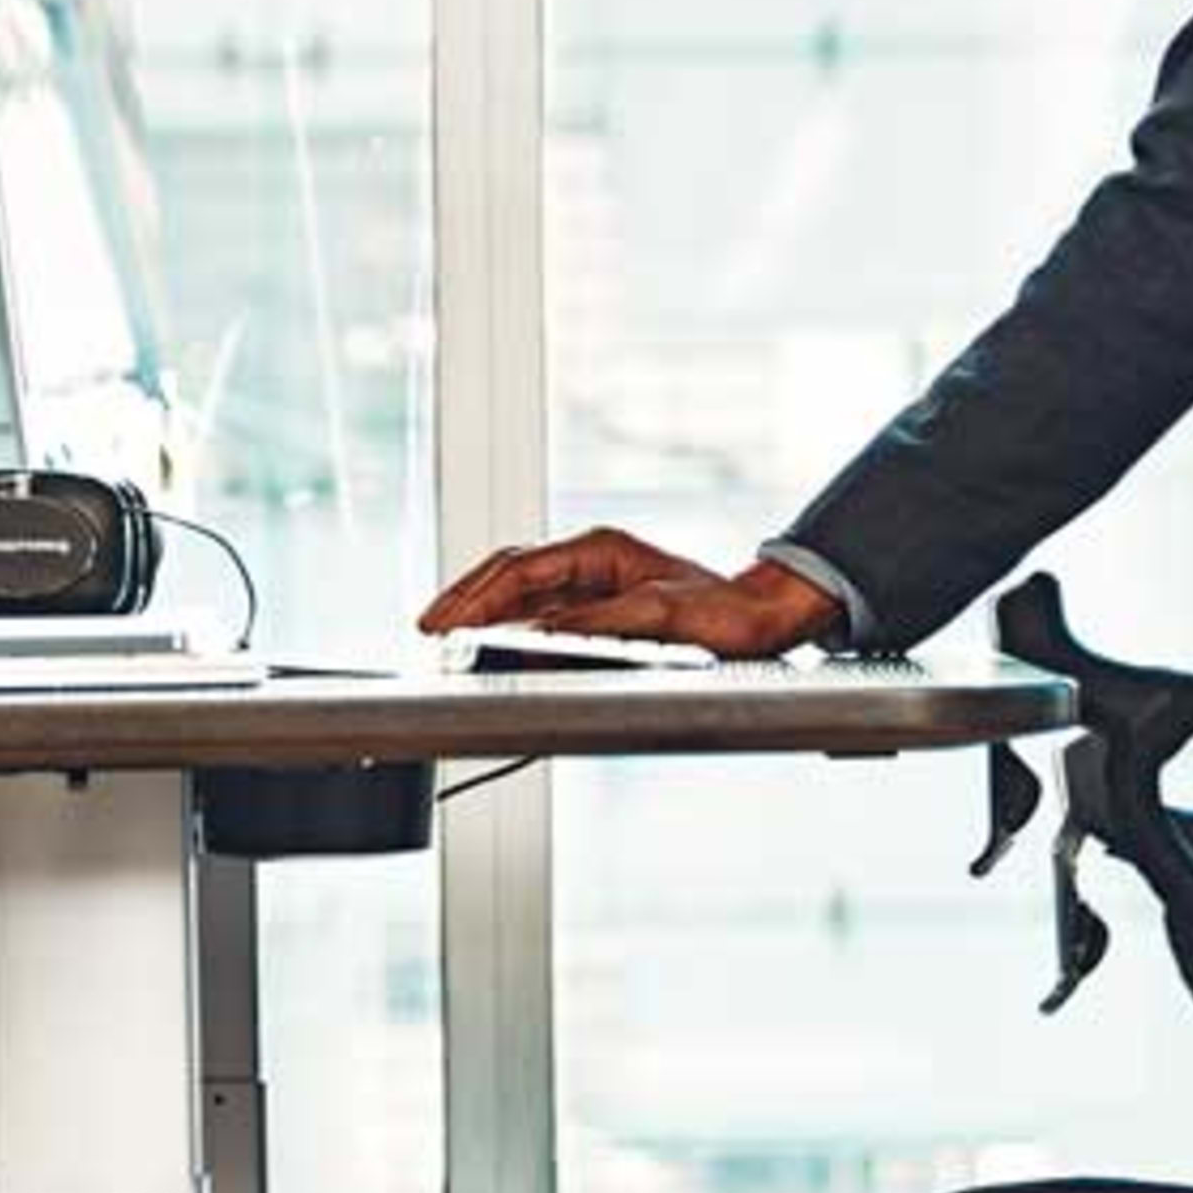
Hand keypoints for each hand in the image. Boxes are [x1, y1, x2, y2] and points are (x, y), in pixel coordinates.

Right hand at [419, 528, 845, 660]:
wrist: (764, 621)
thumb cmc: (722, 614)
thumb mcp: (658, 617)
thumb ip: (594, 624)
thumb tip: (539, 635)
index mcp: (599, 549)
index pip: (519, 571)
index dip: (477, 598)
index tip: (446, 622)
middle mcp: (590, 561)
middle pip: (508, 575)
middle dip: (465, 600)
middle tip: (428, 629)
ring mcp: (592, 583)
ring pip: (519, 593)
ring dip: (482, 612)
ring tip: (446, 635)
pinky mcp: (599, 608)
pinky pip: (540, 613)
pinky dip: (509, 626)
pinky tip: (491, 643)